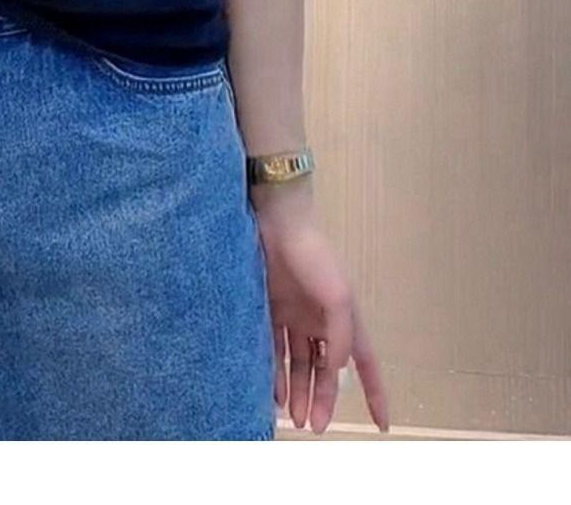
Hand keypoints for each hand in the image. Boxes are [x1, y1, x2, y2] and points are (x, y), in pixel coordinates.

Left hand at [254, 206, 390, 434]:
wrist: (277, 226)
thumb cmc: (315, 256)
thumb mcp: (337, 297)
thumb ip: (341, 336)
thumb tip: (336, 370)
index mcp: (346, 319)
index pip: (365, 364)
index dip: (375, 393)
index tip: (382, 425)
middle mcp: (322, 323)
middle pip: (325, 372)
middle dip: (323, 400)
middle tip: (314, 426)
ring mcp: (295, 318)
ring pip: (299, 365)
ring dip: (297, 391)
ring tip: (293, 417)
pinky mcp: (271, 312)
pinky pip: (274, 350)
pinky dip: (274, 372)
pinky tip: (273, 393)